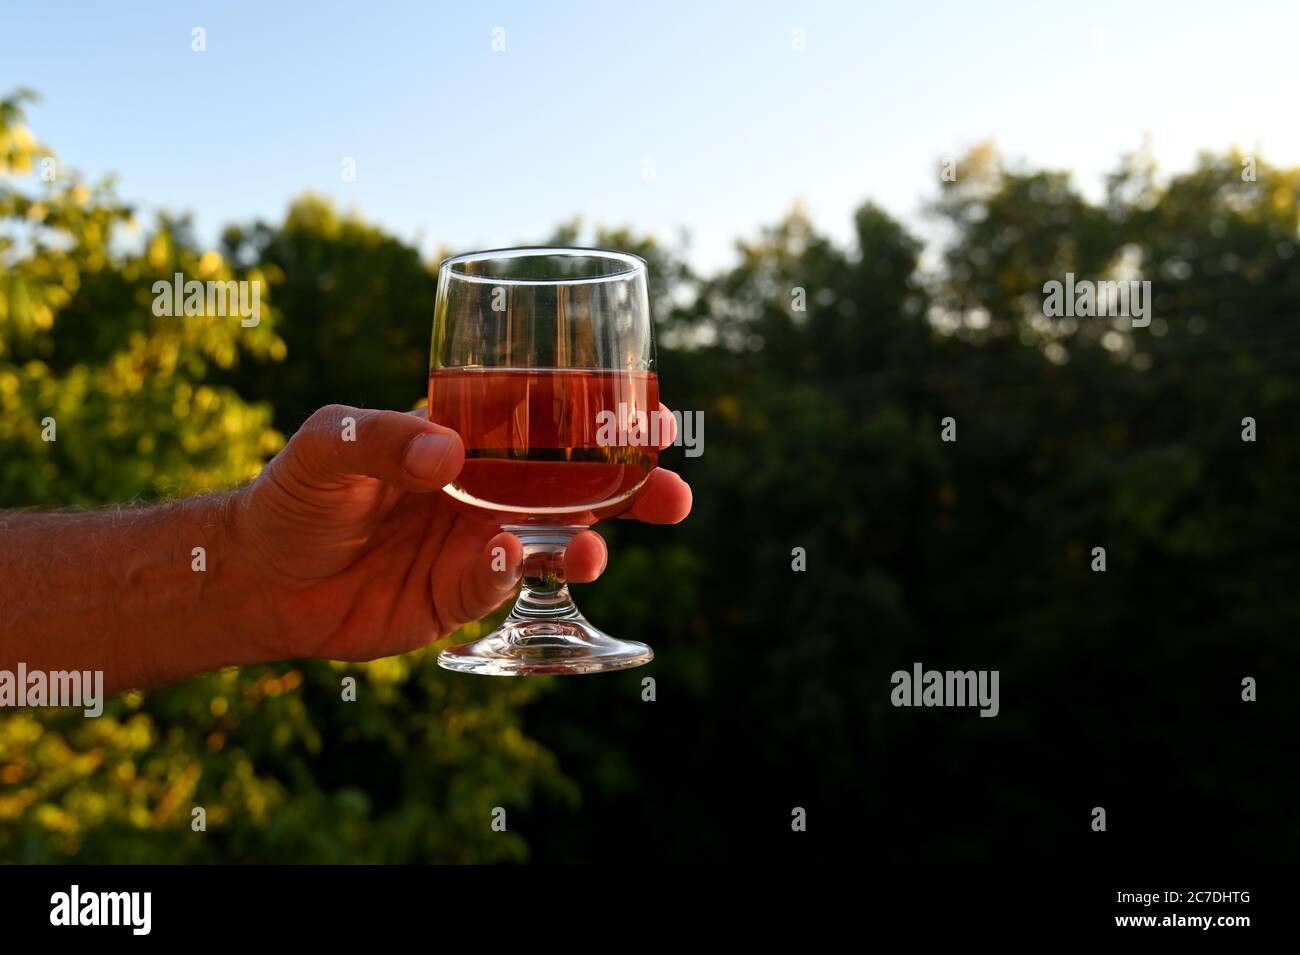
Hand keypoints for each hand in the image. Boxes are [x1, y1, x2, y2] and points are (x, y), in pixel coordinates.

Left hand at [230, 404, 690, 661]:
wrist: (258, 577)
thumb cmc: (294, 492)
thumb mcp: (328, 442)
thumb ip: (380, 437)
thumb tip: (447, 452)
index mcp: (468, 440)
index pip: (549, 423)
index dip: (603, 417)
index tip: (654, 411)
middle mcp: (486, 492)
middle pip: (576, 489)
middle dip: (630, 493)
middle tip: (674, 494)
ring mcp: (476, 545)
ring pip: (552, 543)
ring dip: (585, 545)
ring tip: (594, 551)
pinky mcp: (457, 596)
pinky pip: (497, 585)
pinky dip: (507, 574)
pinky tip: (503, 559)